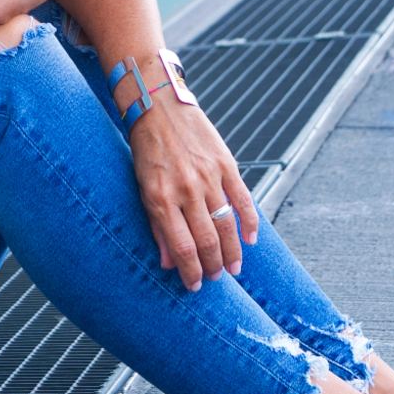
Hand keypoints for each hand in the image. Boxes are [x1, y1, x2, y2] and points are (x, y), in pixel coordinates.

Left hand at [126, 97, 258, 291]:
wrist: (160, 107)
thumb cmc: (147, 151)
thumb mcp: (143, 188)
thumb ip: (157, 226)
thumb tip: (168, 264)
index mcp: (161, 198)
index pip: (182, 248)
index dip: (191, 272)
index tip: (194, 286)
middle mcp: (186, 190)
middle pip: (207, 240)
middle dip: (213, 267)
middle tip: (216, 279)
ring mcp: (208, 176)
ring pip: (226, 225)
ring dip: (232, 252)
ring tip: (233, 268)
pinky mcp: (226, 163)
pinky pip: (243, 199)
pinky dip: (250, 223)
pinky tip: (250, 240)